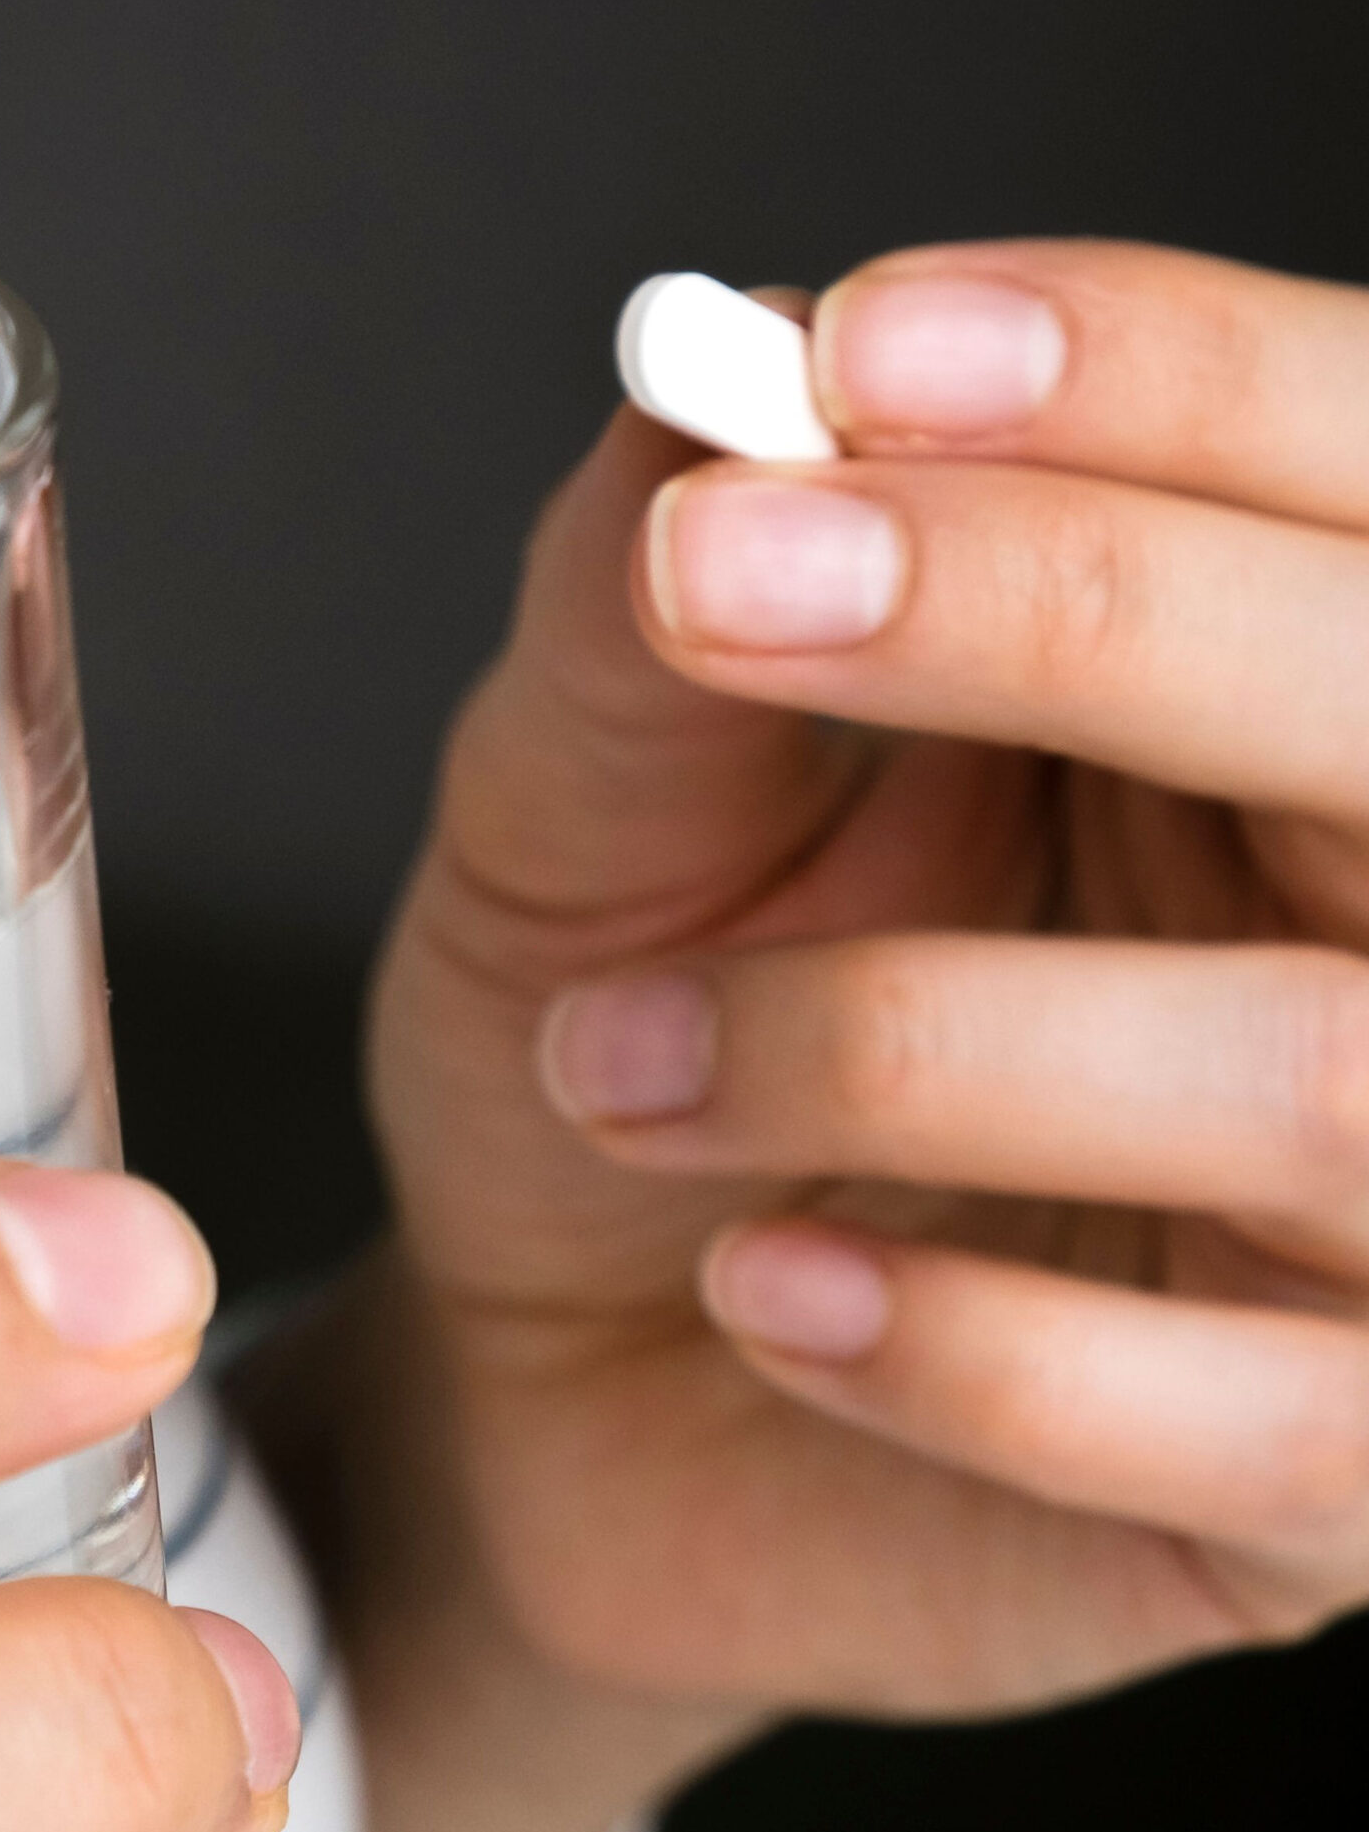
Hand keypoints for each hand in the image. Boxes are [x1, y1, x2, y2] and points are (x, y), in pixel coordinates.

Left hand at [302, 241, 1368, 1831]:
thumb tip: (720, 357)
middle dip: (1062, 603)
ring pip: (1326, 1074)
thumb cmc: (601, 1033)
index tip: (860, 352)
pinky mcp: (1334, 1480)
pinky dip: (965, 1351)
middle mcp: (1364, 902)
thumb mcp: (587, 793)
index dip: (1146, 371)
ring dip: (901, 1036)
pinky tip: (761, 1288)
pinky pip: (1266, 1425)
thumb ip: (652, 589)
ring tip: (613, 1060)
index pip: (1339, 454)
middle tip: (717, 582)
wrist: (544, 1360)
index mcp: (1237, 677)